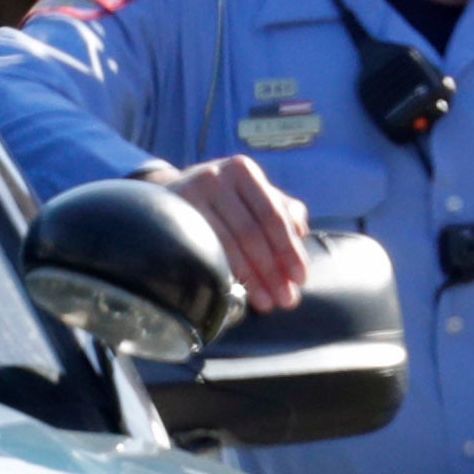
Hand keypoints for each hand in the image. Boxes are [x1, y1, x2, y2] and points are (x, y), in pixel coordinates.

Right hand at [158, 153, 312, 310]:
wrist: (172, 195)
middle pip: (251, 232)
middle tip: (287, 299)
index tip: (301, 279)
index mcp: (242, 170)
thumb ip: (282, 212)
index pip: (272, 215)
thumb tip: (301, 231)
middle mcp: (216, 177)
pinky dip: (225, 274)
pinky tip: (238, 293)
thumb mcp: (252, 197)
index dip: (289, 250)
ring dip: (252, 279)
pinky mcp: (173, 216)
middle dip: (272, 271)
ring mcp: (190, 195)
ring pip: (228, 245)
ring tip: (267, 303)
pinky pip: (204, 251)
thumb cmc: (225, 200)